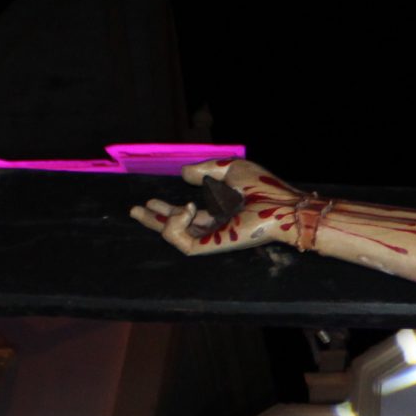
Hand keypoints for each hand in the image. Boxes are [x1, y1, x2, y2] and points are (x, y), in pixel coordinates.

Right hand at [129, 162, 305, 255]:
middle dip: (153, 220)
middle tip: (134, 210)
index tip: (148, 200)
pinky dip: (174, 225)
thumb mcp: (230, 169)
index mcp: (220, 212)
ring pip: (176, 237)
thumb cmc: (263, 187)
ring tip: (150, 206)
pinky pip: (182, 242)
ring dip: (159, 221)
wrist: (280, 206)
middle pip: (177, 229)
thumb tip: (184, 174)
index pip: (188, 216)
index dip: (166, 209)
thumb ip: (206, 170)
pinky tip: (184, 208)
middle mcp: (215, 227)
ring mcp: (213, 238)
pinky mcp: (212, 245)